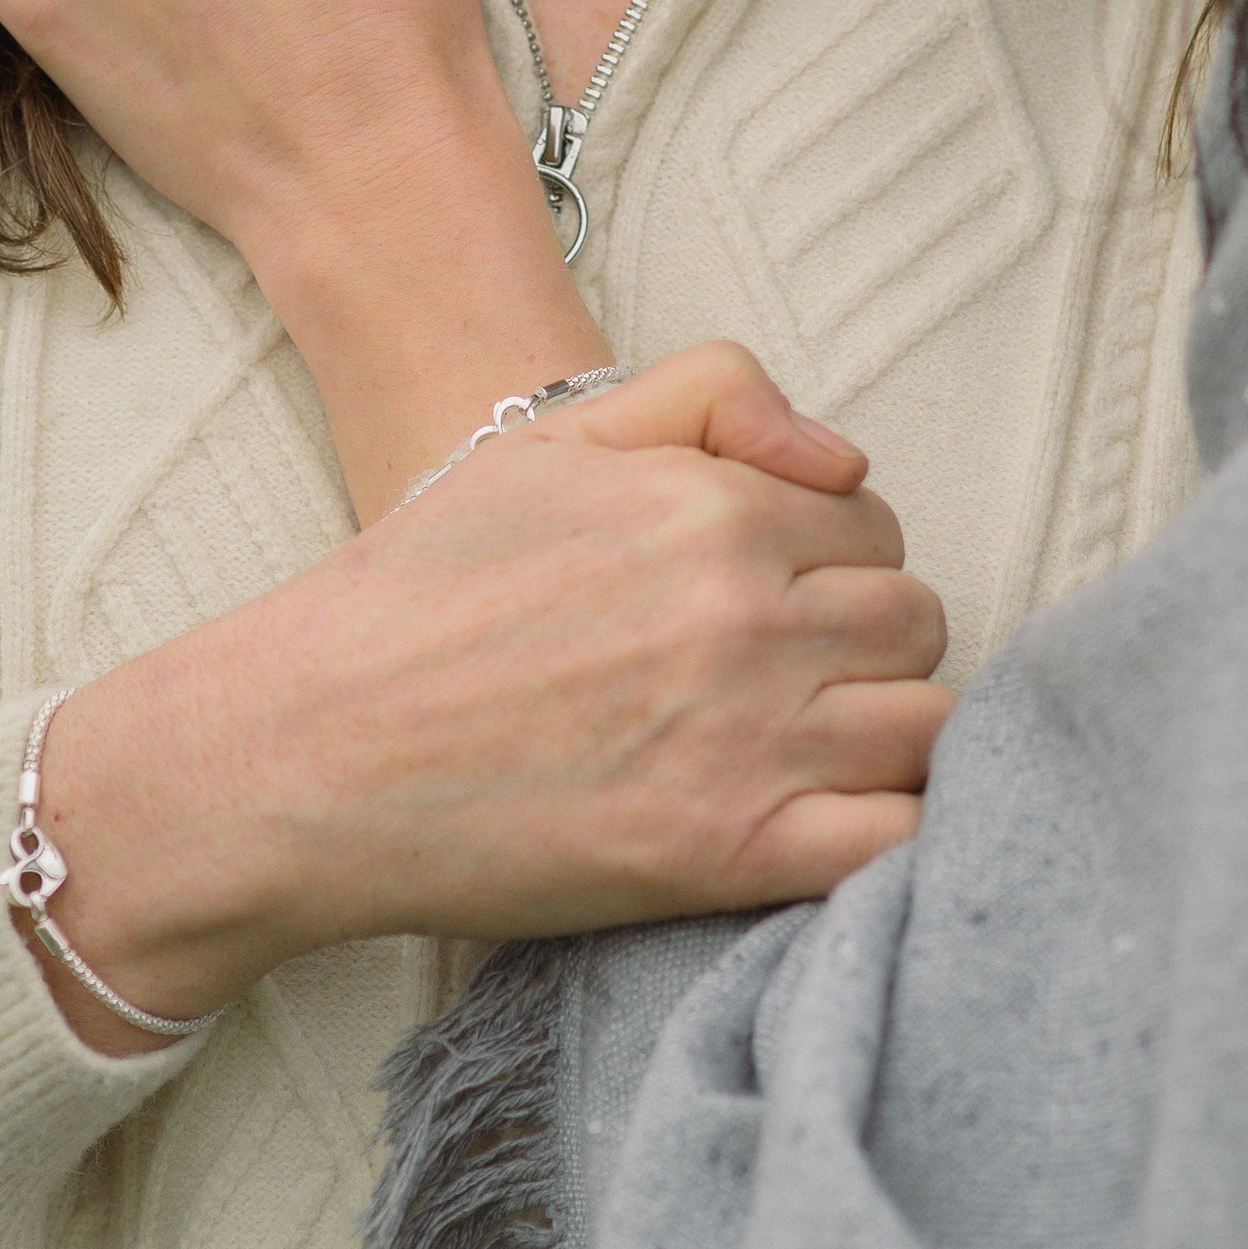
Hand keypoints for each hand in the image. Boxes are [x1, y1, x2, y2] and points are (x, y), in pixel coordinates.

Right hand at [28, 345, 953, 1053]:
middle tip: (792, 677)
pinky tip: (831, 826)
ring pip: (930, 728)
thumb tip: (843, 457)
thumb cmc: (426, 589)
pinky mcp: (729, 854)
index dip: (835, 561)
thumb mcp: (555, 435)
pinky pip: (898, 840)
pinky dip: (893, 833)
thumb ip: (712, 393)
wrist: (317, 746)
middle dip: (871, 642)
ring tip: (814, 751)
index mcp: (717, 507)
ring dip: (890, 735)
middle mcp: (749, 615)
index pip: (875, 525)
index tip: (778, 599)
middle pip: (916, 622)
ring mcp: (748, 739)